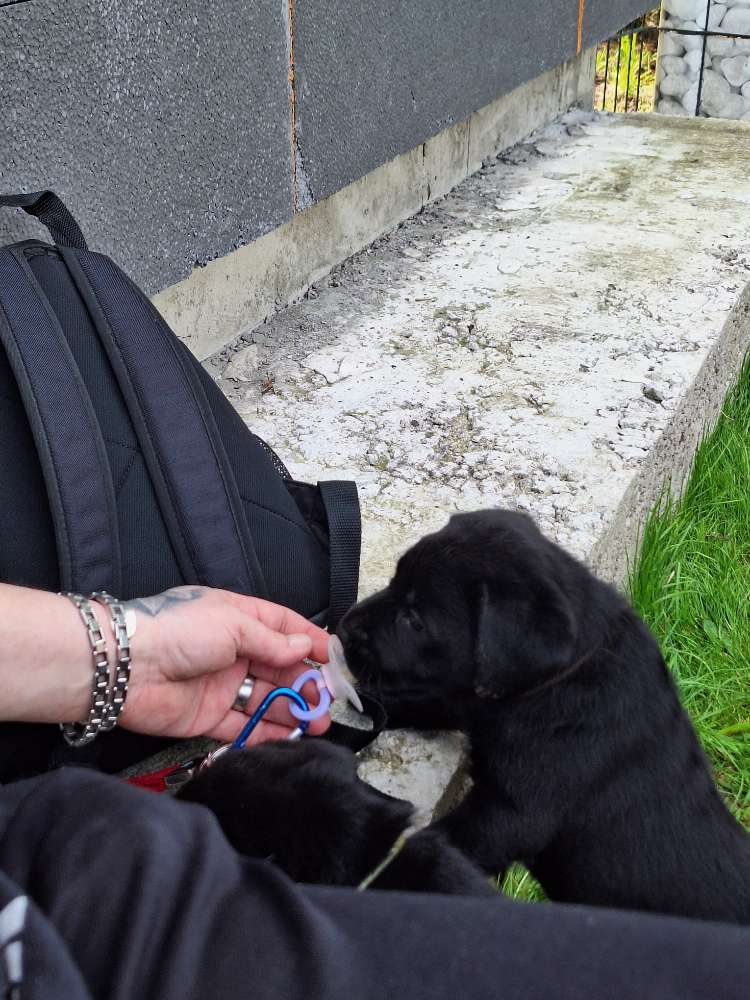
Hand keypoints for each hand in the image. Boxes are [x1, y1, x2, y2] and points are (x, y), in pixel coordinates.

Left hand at [117, 587, 330, 744]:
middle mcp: (233, 652)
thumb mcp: (233, 624)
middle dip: (306, 683)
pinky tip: (289, 737)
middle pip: (280, 668)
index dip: (310, 642)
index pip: (284, 629)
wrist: (124, 667)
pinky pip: (244, 728)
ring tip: (317, 723)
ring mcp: (222, 685)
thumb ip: (272, 641)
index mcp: (239, 619)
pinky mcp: (208, 717)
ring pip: (267, 700)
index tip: (334, 659)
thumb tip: (304, 646)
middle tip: (326, 700)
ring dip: (293, 711)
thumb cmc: (175, 631)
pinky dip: (267, 733)